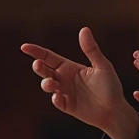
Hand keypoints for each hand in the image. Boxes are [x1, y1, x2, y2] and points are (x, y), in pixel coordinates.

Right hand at [21, 28, 137, 138]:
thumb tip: (84, 29)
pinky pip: (57, 102)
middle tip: (38, 64)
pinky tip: (58, 97)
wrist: (115, 109)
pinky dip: (55, 99)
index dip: (36, 52)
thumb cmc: (110, 86)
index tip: (24, 47)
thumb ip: (91, 49)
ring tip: (52, 83)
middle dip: (38, 67)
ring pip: (47, 86)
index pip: (49, 57)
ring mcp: (64, 92)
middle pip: (44, 70)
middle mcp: (64, 79)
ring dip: (46, 83)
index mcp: (69, 67)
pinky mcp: (67, 106)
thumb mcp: (102, 65)